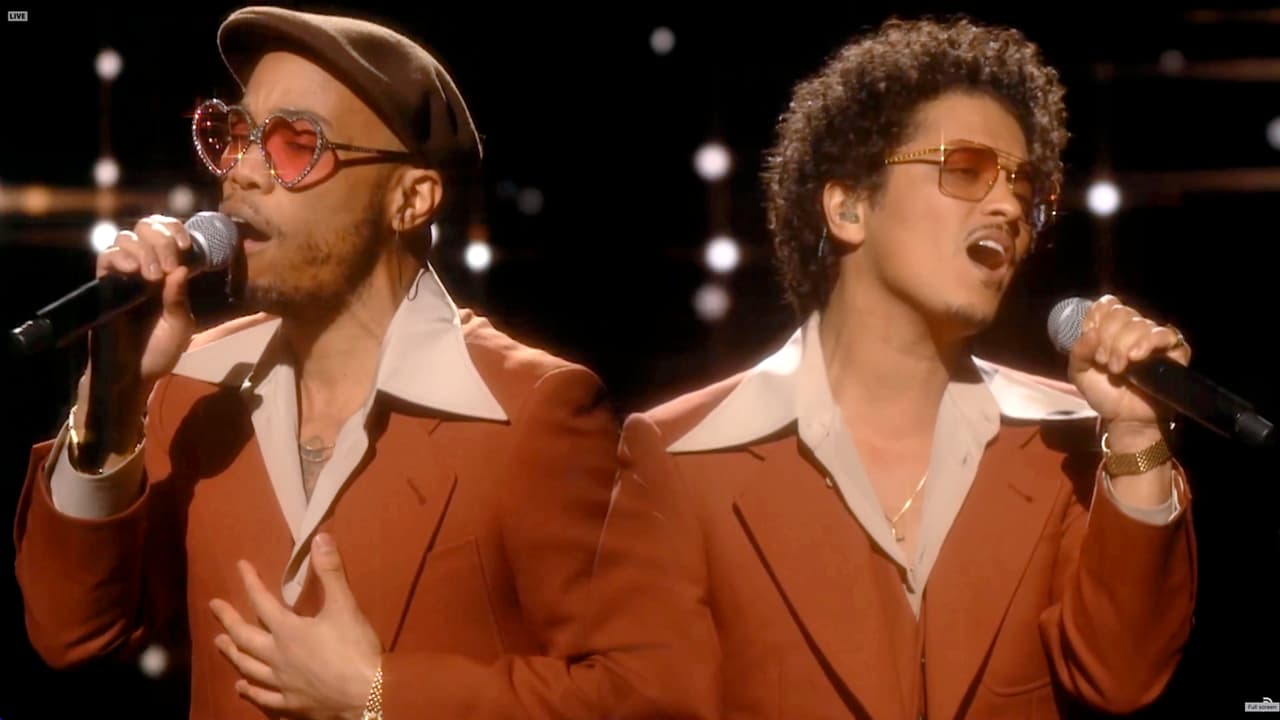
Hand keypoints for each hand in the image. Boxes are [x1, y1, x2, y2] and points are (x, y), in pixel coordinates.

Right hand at [92, 214, 199, 396]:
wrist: (132, 375)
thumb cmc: (158, 351)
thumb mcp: (180, 326)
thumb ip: (180, 299)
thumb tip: (182, 269)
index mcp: (168, 274)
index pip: (169, 235)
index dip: (176, 230)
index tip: (185, 245)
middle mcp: (145, 268)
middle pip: (146, 228)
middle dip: (161, 237)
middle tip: (169, 264)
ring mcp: (123, 275)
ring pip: (126, 238)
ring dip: (143, 249)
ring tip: (153, 276)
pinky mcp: (103, 285)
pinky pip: (105, 257)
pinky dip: (119, 256)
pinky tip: (132, 270)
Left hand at [209, 534, 382, 719]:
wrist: (368, 693)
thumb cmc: (354, 647)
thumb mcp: (345, 605)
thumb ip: (331, 571)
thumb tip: (319, 537)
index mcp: (288, 630)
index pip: (262, 601)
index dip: (250, 582)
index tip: (240, 566)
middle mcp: (277, 656)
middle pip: (244, 637)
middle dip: (228, 619)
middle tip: (214, 606)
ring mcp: (282, 682)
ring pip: (248, 667)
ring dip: (232, 654)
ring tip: (219, 643)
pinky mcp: (292, 704)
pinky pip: (265, 698)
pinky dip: (251, 692)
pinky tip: (241, 688)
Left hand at [1067, 295, 1191, 428]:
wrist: (1124, 418)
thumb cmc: (1104, 393)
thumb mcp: (1079, 373)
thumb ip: (1078, 351)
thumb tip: (1090, 333)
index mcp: (1110, 328)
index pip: (1107, 304)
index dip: (1097, 317)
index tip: (1091, 340)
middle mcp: (1133, 329)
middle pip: (1121, 312)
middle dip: (1108, 337)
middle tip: (1104, 361)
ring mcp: (1153, 338)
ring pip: (1140, 323)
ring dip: (1122, 345)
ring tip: (1117, 368)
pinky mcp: (1174, 351)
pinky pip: (1165, 334)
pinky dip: (1147, 343)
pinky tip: (1136, 358)